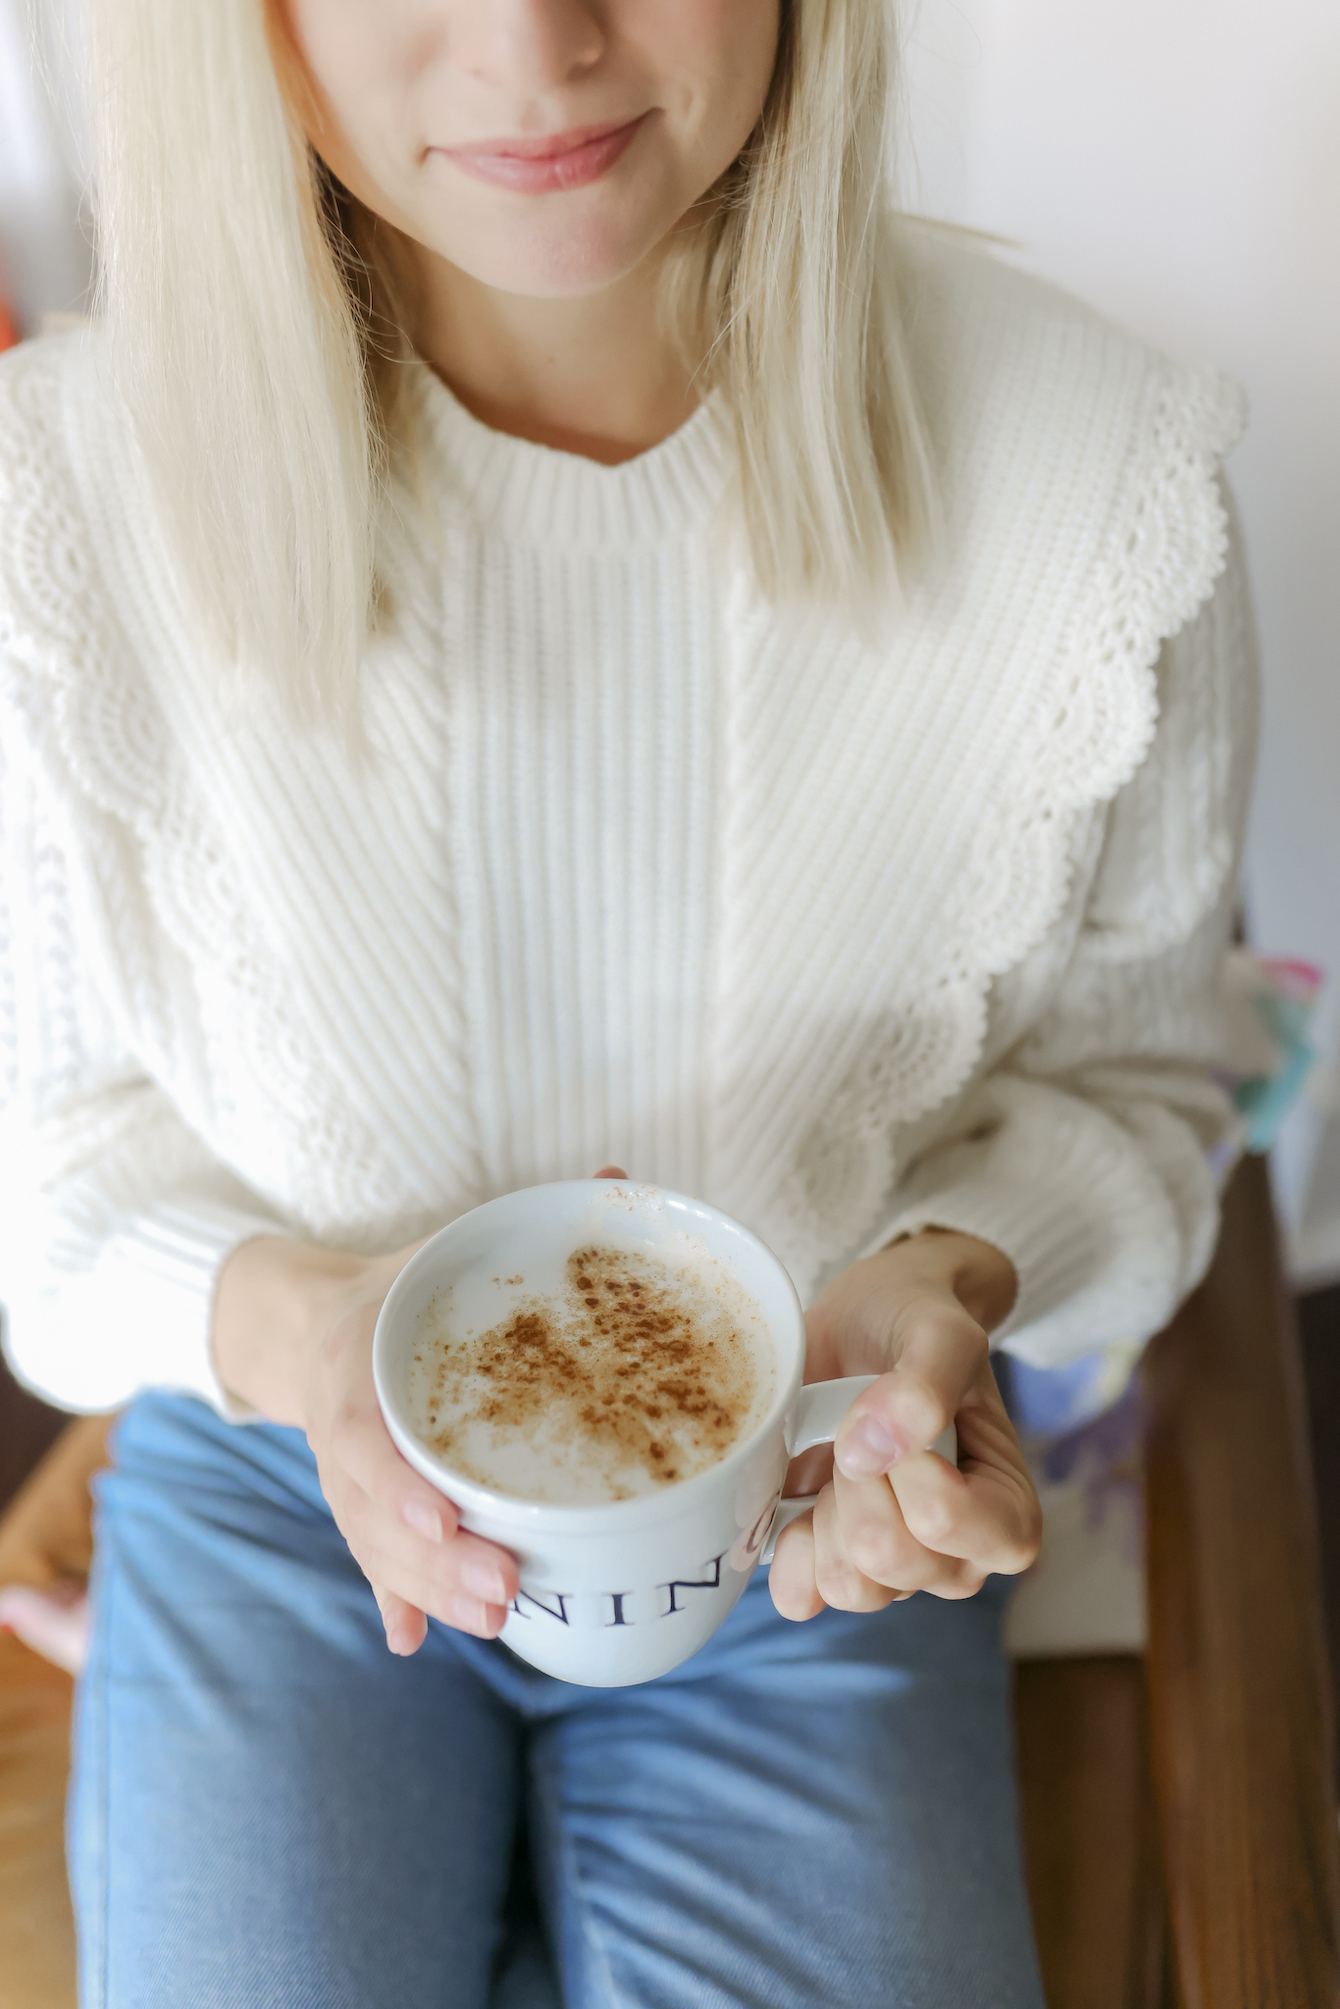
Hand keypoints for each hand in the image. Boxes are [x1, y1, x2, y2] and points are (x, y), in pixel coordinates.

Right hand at [213, 1236, 519, 1655]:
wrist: (321, 1322)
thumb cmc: (405, 1290)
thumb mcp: (447, 1251)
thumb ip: (527, 1223)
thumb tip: (620, 1179)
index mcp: (355, 1363)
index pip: (365, 1432)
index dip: (395, 1480)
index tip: (440, 1512)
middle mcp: (343, 1431)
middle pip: (375, 1510)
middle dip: (434, 1559)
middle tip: (502, 1589)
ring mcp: (350, 1478)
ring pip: (380, 1546)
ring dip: (431, 1588)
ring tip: (496, 1618)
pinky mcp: (367, 1509)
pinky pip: (377, 1561)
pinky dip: (395, 1600)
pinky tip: (411, 1640)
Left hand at [768, 1229, 1040, 1619]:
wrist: (868, 1320)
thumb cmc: (918, 1325)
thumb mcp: (940, 1331)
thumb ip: (925, 1384)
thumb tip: (871, 1451)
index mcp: (1008, 1516)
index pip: (944, 1522)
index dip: (904, 1462)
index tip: (901, 1409)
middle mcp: (959, 1562)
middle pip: (888, 1558)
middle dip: (858, 1481)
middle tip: (862, 1427)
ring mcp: (896, 1576)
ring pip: (846, 1585)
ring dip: (825, 1508)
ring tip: (840, 1456)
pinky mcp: (834, 1567)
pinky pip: (799, 1595)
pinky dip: (787, 1543)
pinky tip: (801, 1492)